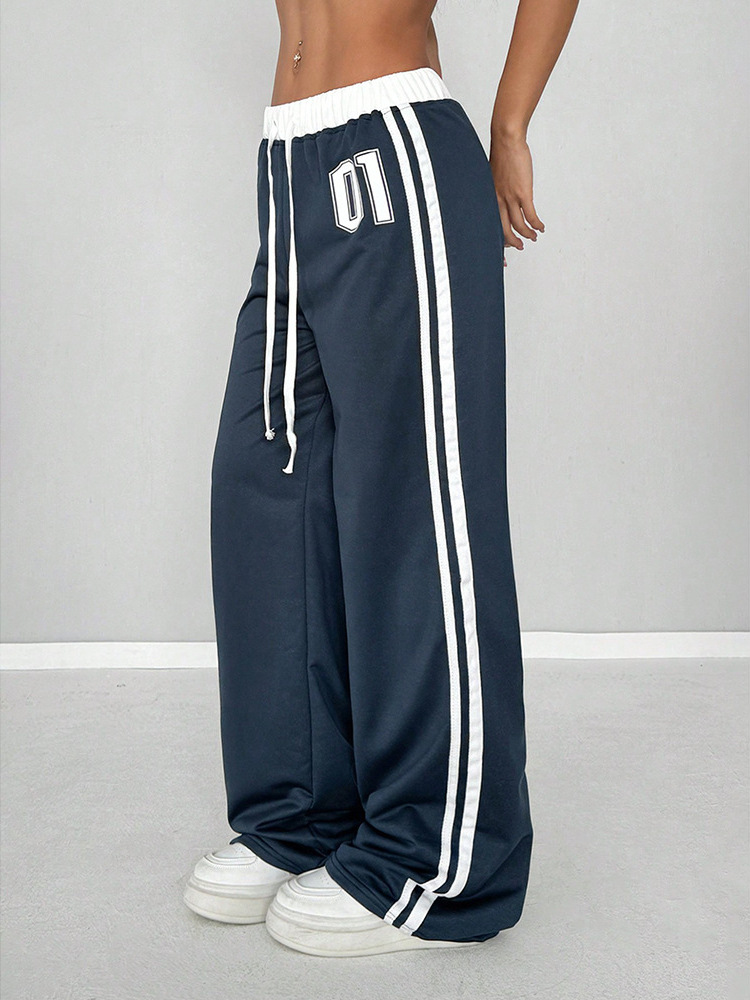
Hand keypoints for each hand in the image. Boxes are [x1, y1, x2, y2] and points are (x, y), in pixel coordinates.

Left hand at [489, 130, 543, 265]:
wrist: (506, 140)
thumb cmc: (501, 155)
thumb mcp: (493, 177)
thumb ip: (495, 190)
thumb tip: (502, 198)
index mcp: (488, 199)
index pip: (490, 226)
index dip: (496, 242)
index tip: (502, 251)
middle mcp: (496, 201)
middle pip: (503, 231)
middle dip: (512, 243)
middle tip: (519, 247)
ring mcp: (509, 198)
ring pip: (518, 226)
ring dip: (527, 234)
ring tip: (533, 237)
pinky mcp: (522, 193)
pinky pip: (530, 216)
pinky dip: (536, 225)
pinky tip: (541, 228)